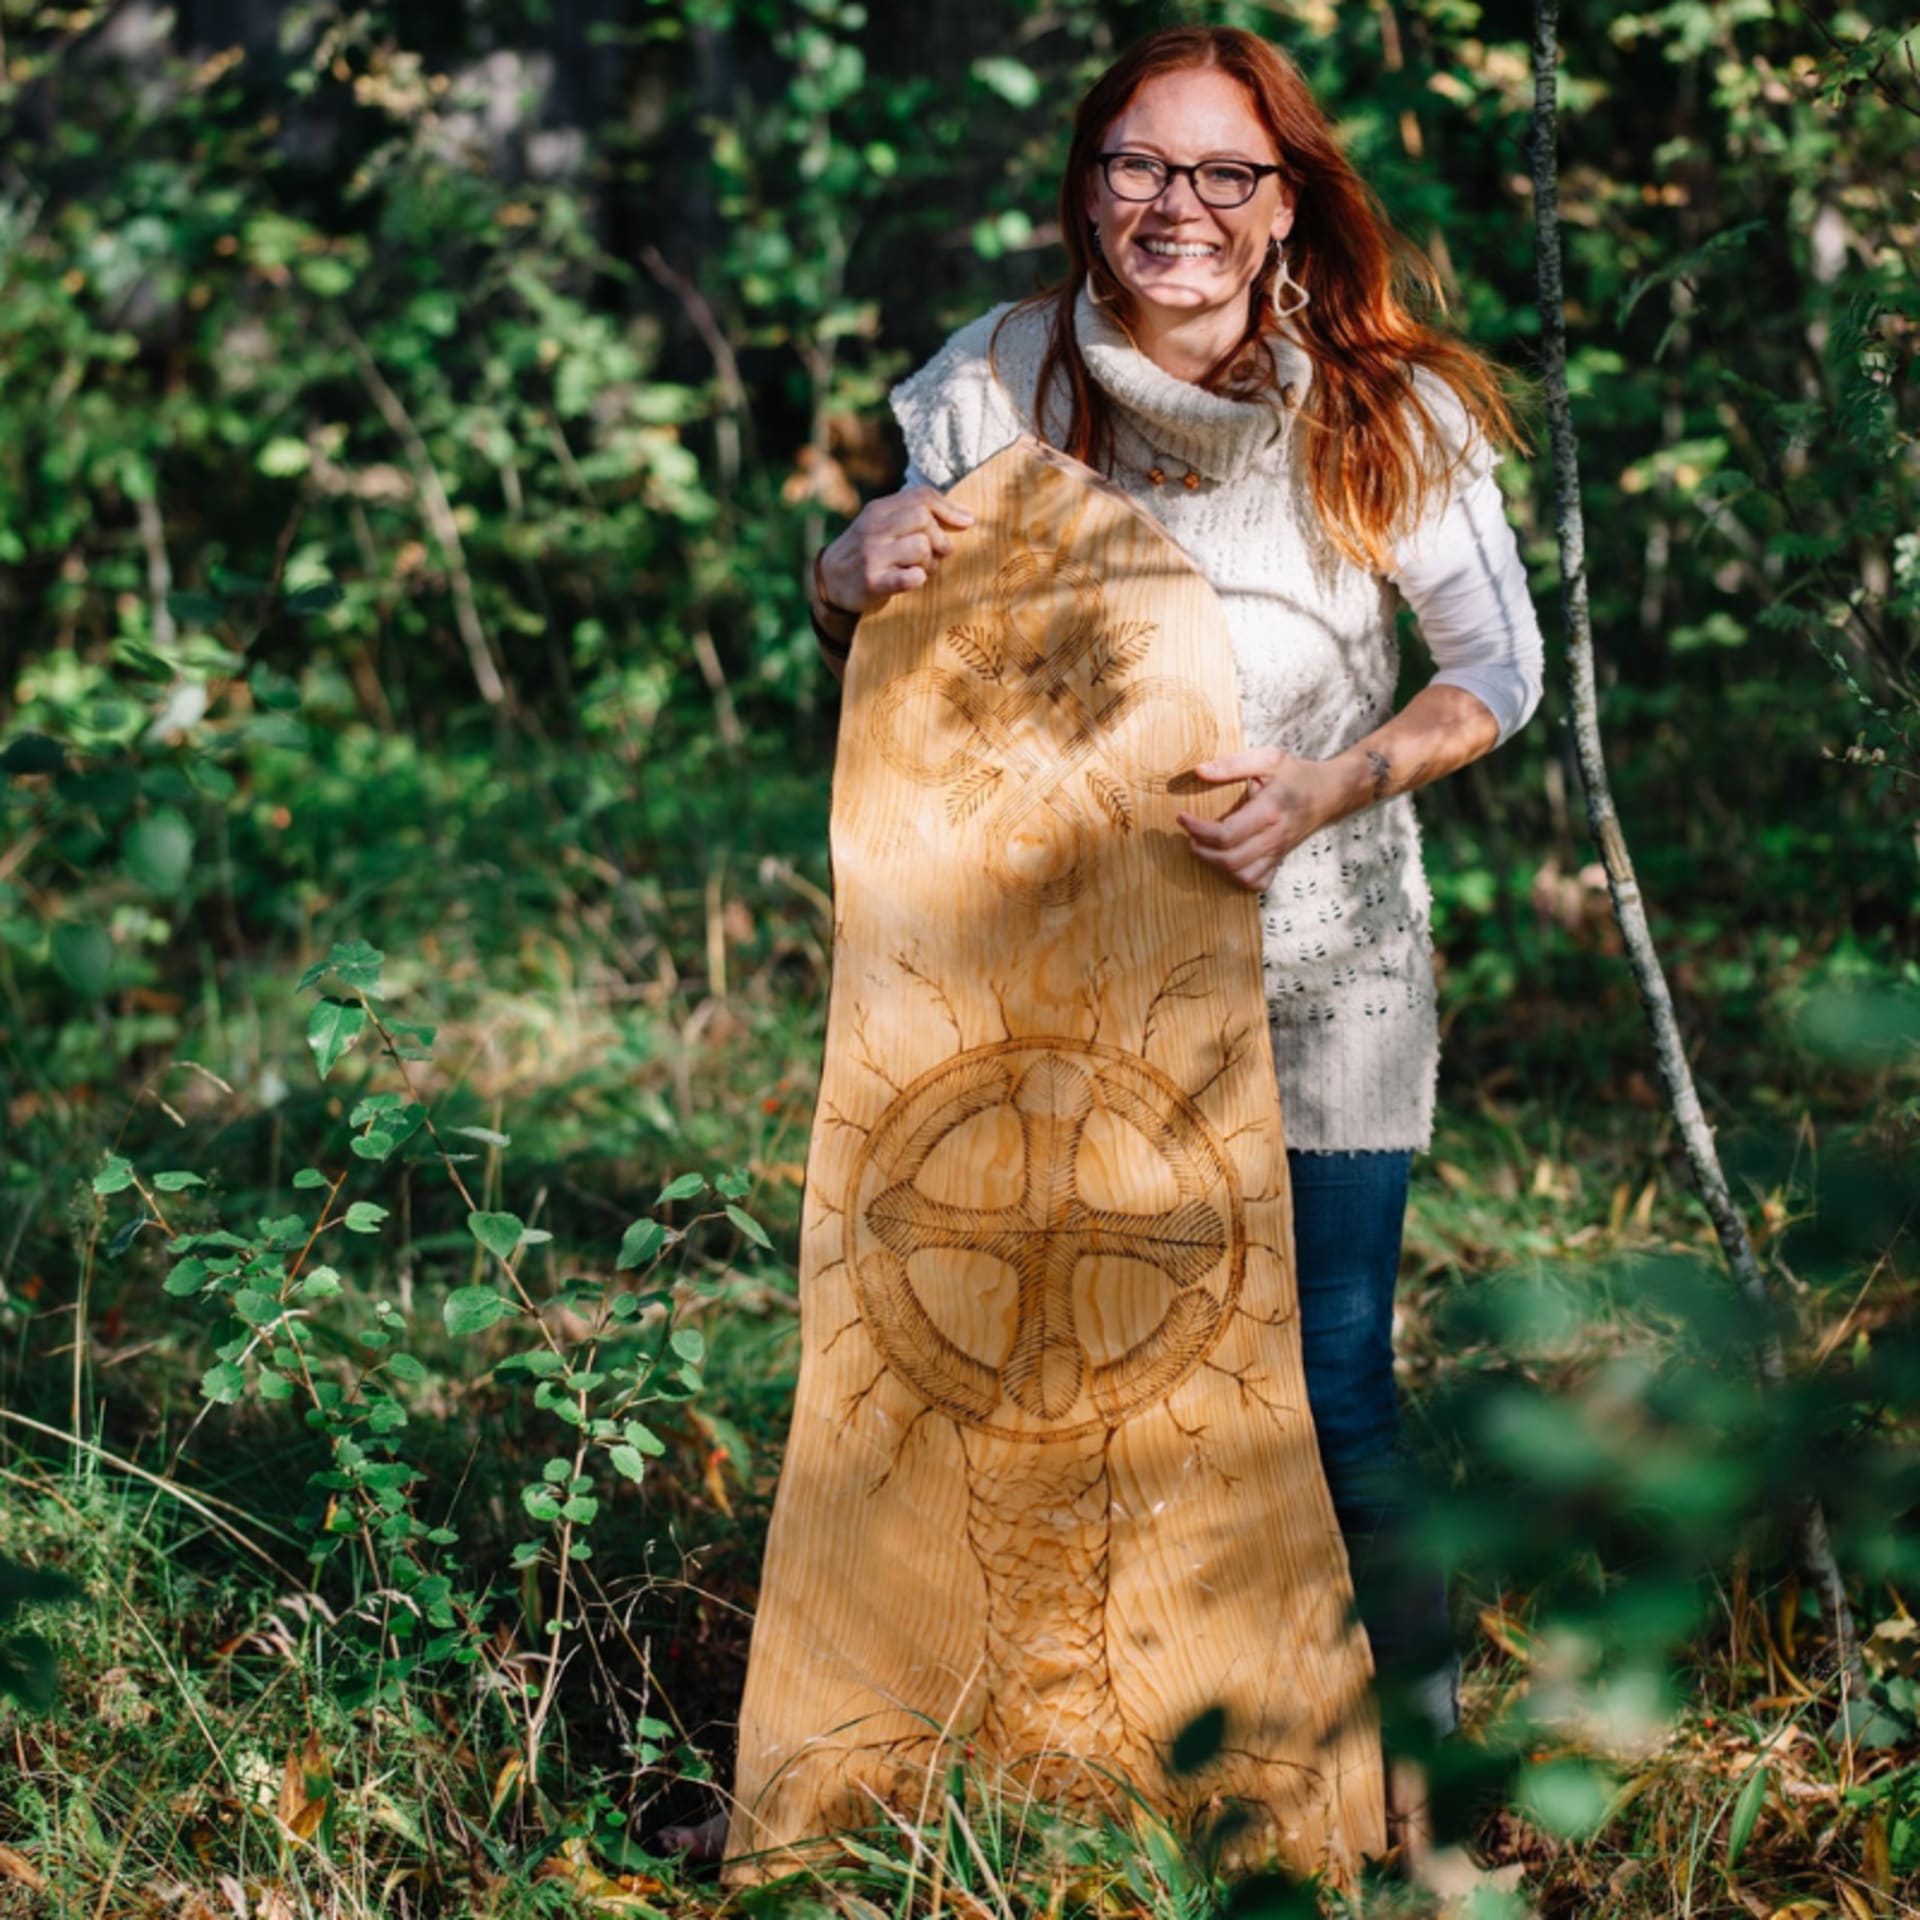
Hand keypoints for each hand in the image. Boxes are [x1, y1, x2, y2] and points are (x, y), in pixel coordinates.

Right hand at [818, 486, 973, 615]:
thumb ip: (913, 514)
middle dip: (940, 537)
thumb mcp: (882, 524)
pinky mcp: (872, 583)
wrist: (829, 581)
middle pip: (923, 518)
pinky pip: (911, 578)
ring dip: (930, 562)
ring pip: (921, 547)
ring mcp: (872, 556)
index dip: (950, 509)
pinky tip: (913, 580)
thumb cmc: (868, 551)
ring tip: (922, 569)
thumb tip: (965, 517)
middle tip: (939, 553)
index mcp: (878, 510)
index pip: (922, 496)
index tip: (967, 523)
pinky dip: (919, 579)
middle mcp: (873, 529)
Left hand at [1175, 749, 1351, 891]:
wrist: (1332, 792)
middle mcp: (1275, 836)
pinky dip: (1238, 878)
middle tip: (1189, 835)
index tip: (1181, 818)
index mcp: (1270, 810)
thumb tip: (1198, 771)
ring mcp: (1279, 852)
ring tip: (1203, 848)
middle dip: (1202, 851)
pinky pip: (1257, 882)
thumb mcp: (1268, 758)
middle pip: (1231, 860)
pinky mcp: (1280, 860)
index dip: (1198, 830)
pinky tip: (1227, 861)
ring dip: (1216, 866)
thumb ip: (1232, 764)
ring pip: (1242, 876)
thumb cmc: (1297, 774)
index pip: (1227, 834)